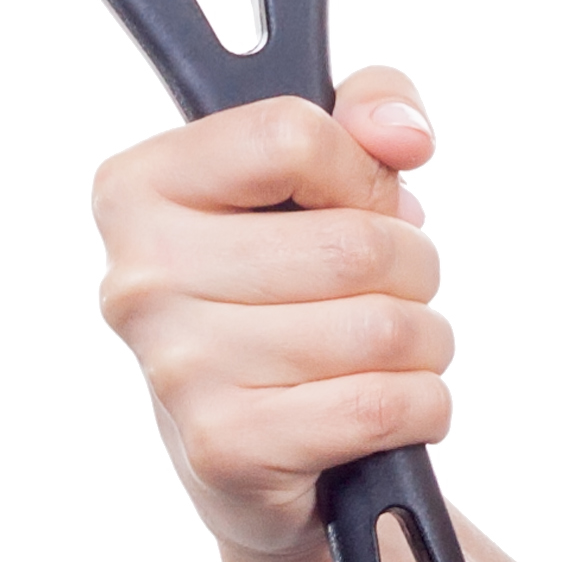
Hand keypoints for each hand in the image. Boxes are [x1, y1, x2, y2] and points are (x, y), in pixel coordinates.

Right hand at [89, 67, 453, 561]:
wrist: (251, 456)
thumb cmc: (284, 297)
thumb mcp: (316, 175)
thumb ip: (366, 105)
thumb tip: (401, 134)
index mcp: (138, 191)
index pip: (291, 136)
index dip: (359, 171)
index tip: (359, 201)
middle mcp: (139, 280)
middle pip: (354, 244)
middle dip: (411, 268)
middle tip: (387, 288)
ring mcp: (178, 369)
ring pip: (382, 328)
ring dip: (423, 341)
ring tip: (386, 350)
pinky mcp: (228, 447)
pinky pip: (384, 405)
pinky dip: (421, 405)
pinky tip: (389, 405)